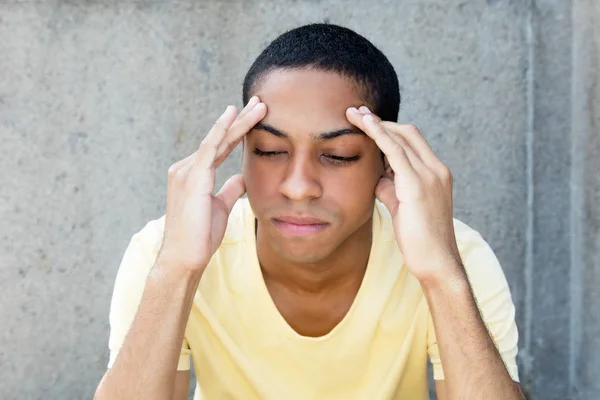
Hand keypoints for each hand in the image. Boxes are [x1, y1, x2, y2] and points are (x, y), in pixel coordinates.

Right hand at [157, 96, 266, 273]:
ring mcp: (187, 171)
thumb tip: (242, 177)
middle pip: (219, 139)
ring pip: (218, 140)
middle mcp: (187, 168)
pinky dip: (222, 131)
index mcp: (193, 175)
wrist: (185, 258)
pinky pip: (210, 149)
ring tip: (259, 106)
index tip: (256, 116)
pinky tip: (234, 116)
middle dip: (241, 119)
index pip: (220, 147)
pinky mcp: (192, 178)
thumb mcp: (220, 207)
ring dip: (239, 121)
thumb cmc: (200, 236)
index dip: (238, 132)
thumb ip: (230, 189)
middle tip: (260, 102)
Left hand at [346, 106, 461, 283]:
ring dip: (375, 123)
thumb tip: (378, 178)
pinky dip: (379, 134)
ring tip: (353, 114)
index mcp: (436, 173)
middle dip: (380, 121)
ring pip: (400, 137)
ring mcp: (429, 176)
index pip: (412, 141)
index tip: (368, 122)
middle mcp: (436, 170)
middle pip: (407, 133)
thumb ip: (392, 189)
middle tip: (356, 112)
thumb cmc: (419, 239)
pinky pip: (395, 151)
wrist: (436, 262)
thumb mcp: (403, 207)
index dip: (389, 129)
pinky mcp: (417, 185)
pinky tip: (364, 124)